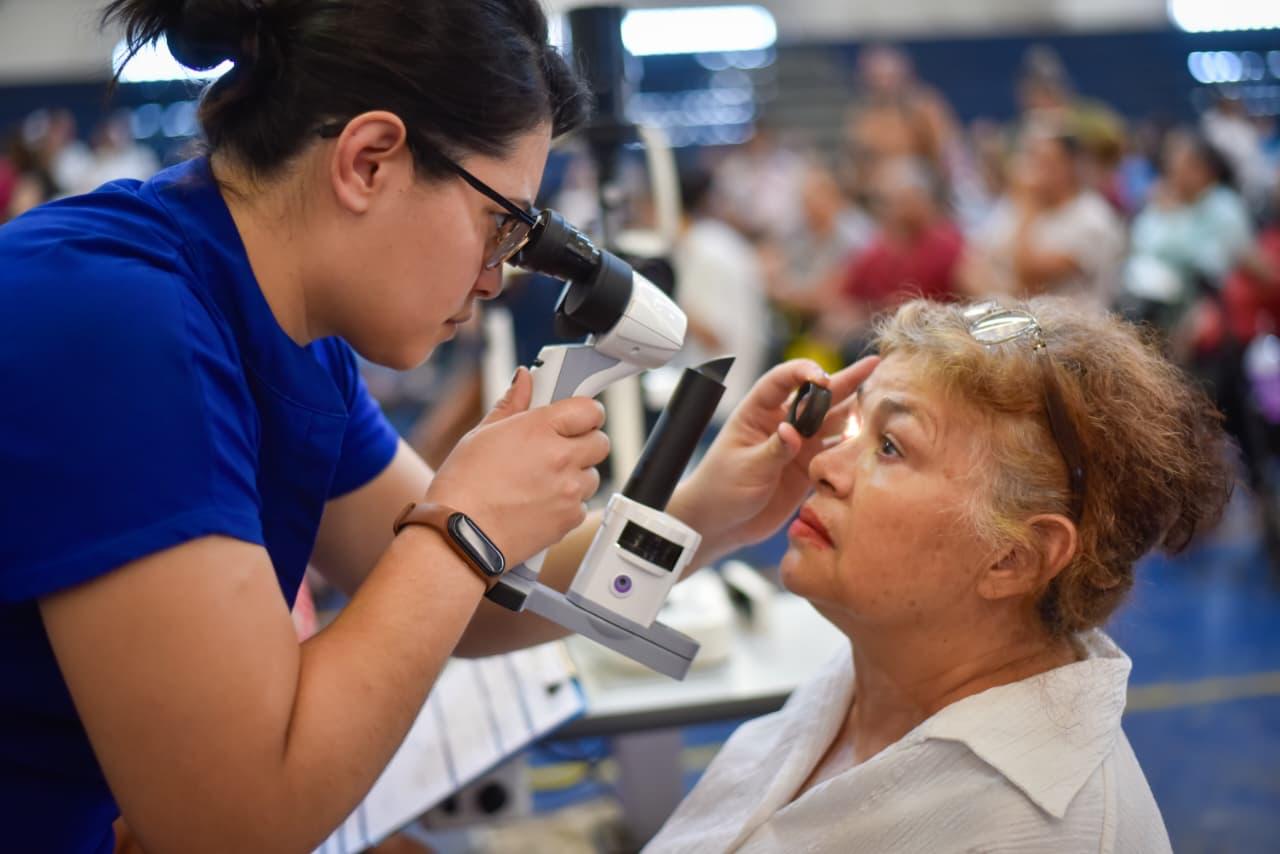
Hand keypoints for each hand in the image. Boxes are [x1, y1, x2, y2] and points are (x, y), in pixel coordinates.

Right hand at [425, 368, 609, 565]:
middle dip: (584, 443)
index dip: (584, 413)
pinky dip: (567, 504)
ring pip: (593, 475)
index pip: (590, 409)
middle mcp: (561, 457)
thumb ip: (512, 404)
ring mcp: (569, 490)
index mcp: (541, 428)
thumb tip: (524, 380)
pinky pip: (582, 505)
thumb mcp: (481, 434)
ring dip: (577, 475)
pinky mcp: (570, 519)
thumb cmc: (463, 487)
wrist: (461, 536)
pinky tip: (540, 503)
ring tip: (543, 481)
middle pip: (600, 442)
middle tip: (559, 448)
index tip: (576, 418)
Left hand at [670, 355, 878, 561]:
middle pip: (818, 397)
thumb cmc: (720, 489)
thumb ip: (773, 450)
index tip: (822, 378)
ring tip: (885, 401)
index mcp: (758, 412)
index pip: (782, 380)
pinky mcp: (809, 469)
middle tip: (875, 365)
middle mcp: (783, 423)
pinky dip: (854, 447)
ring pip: (832, 423)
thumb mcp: (746, 468)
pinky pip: (836, 453)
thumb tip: (793, 432)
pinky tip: (875, 438)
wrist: (720, 524)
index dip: (803, 372)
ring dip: (856, 412)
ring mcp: (798, 446)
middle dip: (846, 381)